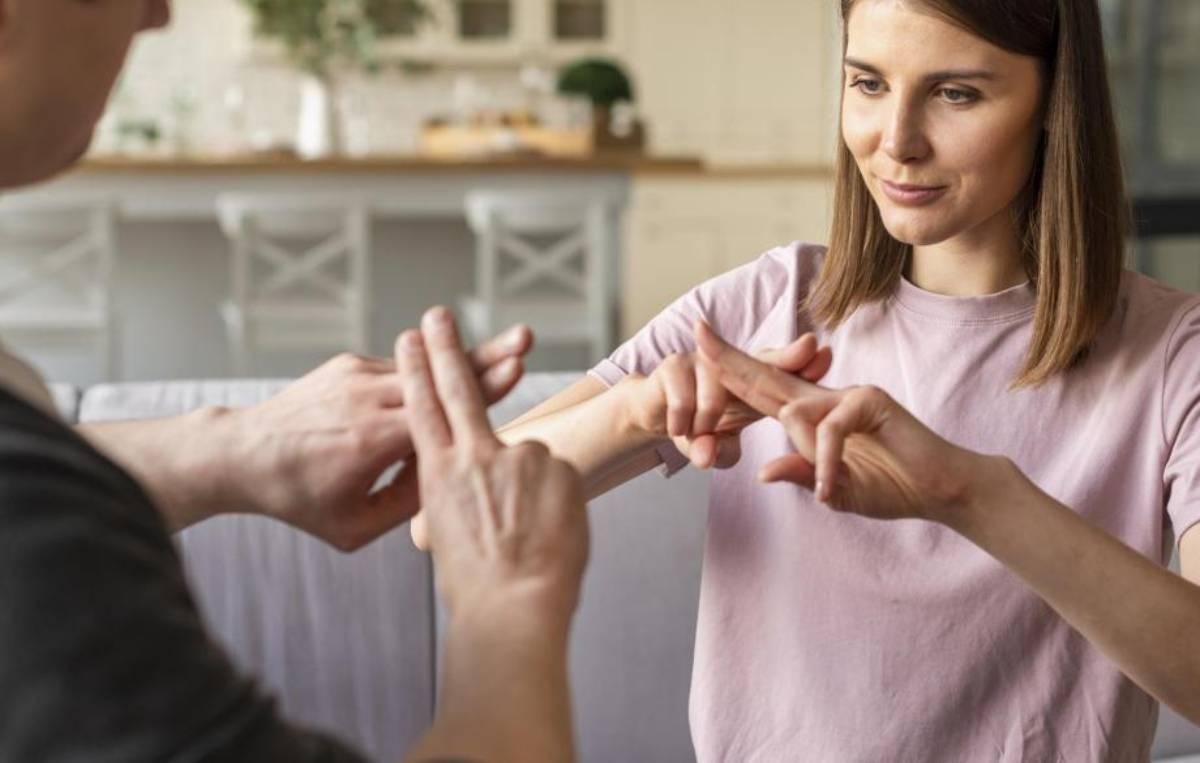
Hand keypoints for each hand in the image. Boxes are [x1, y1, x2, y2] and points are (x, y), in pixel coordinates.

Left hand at [219, 324, 532, 550]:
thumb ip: (407, 506)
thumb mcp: (353, 527)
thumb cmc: (300, 499)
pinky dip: (427, 377)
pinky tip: (452, 379)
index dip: (482, 389)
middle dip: (487, 357)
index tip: (517, 369)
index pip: (441, 411)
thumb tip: (451, 475)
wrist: (243, 454)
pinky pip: (400, 371)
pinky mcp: (350, 363)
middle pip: (441, 376)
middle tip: (526, 338)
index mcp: (370, 441)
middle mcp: (366, 399)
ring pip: (425, 367)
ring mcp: (357, 375)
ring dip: (466, 360)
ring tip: (510, 346)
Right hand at [397, 307, 588, 624]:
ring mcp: (518, 456)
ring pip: (526, 460)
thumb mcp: (448, 534)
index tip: (410, 338)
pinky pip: (559, 477)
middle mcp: (474, 455)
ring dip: (530, 494)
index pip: (422, 408)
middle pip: (458, 388)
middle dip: (445, 349)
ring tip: (529, 537)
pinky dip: (558, 501)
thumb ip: (460, 494)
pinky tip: (551, 533)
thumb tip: (479, 482)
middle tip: (436, 314)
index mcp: (438, 474)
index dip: (417, 370)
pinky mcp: (557, 465)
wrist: (514, 607)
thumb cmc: (478, 585)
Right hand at [619, 332, 832, 469]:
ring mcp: (702, 362)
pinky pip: (683, 396)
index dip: (802, 365)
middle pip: (763, 362)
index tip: (826, 354)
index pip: (781, 375)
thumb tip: (706, 457)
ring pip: (716, 387)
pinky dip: (682, 418)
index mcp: (750, 385)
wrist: (652, 414)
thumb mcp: (714, 446)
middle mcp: (730, 368)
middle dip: (789, 356)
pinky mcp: (672, 367)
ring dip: (708, 419)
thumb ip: (718, 452)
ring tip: (700, 441)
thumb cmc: (697, 428)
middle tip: (812, 346)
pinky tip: (678, 430)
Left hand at [696, 321, 978, 521]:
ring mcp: (849, 394)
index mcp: (814, 415)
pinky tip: (833, 489)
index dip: (732, 371)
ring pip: (796, 415)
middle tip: (696, 334)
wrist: (940, 490)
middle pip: (768, 376)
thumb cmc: (892, 487)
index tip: (700, 349)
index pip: (763, 390)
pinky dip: (828, 464)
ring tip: (831, 487)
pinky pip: (829, 431)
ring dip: (809, 459)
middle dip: (730, 358)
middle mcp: (827, 397)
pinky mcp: (871, 401)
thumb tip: (763, 472)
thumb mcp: (834, 490)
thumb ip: (800, 476)